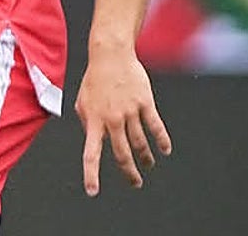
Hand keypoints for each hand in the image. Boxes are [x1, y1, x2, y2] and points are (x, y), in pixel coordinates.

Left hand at [75, 45, 172, 195]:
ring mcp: (129, 111)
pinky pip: (155, 127)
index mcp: (94, 120)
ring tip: (148, 165)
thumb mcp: (82, 101)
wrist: (110, 55)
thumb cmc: (95, 79)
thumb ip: (86, 122)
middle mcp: (112, 119)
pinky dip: (161, 141)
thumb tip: (94, 139)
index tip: (93, 191)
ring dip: (145, 158)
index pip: (91, 153)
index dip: (91, 174)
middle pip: (122, 154)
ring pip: (140, 143)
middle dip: (129, 172)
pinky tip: (165, 150)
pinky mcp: (144, 103)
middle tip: (135, 182)